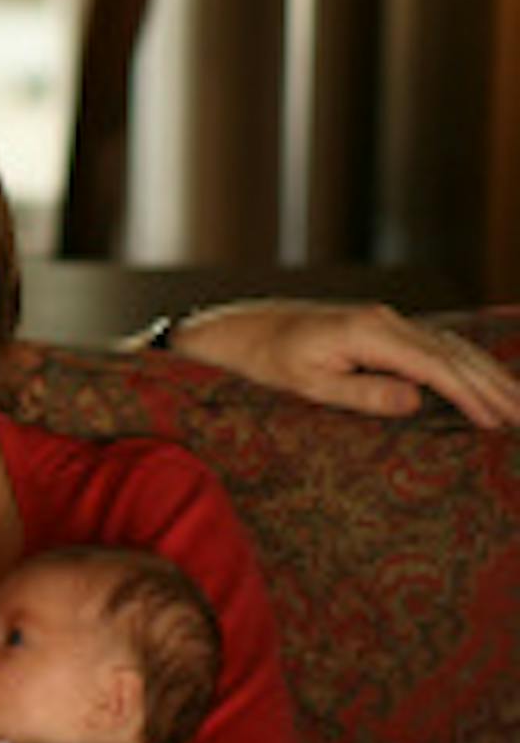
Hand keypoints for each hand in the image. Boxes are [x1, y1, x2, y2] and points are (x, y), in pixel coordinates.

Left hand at [173, 301, 519, 426]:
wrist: (249, 330)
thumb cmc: (274, 362)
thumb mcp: (310, 385)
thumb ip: (364, 393)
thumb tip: (417, 400)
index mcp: (369, 333)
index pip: (434, 367)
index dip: (469, 395)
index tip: (494, 422)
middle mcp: (386, 320)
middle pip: (453, 354)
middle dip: (493, 386)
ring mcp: (389, 321)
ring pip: (451, 347)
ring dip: (487, 374)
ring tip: (517, 404)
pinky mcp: (387, 328)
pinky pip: (438, 345)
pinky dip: (468, 363)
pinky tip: (487, 380)